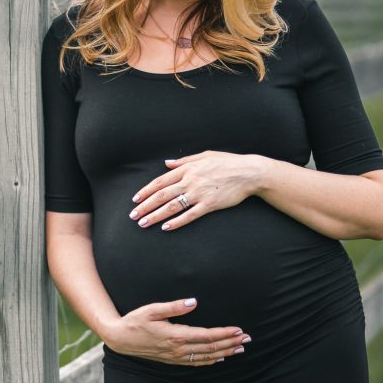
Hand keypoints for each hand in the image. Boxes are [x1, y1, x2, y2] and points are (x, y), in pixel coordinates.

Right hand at [100, 297, 249, 365]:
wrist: (120, 339)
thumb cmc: (134, 321)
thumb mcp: (152, 309)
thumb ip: (174, 306)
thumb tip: (194, 302)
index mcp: (175, 335)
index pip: (207, 336)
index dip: (225, 333)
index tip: (239, 329)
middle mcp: (178, 349)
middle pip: (211, 348)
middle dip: (231, 343)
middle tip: (248, 339)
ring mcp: (176, 357)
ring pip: (207, 357)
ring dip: (225, 352)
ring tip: (240, 348)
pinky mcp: (173, 360)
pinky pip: (197, 362)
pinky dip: (211, 360)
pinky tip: (220, 357)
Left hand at [129, 150, 265, 231]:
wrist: (249, 172)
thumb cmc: (227, 162)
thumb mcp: (204, 155)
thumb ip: (184, 160)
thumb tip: (167, 164)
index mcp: (187, 168)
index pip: (160, 181)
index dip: (146, 191)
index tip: (135, 199)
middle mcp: (190, 181)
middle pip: (162, 195)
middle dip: (145, 206)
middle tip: (133, 215)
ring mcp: (199, 193)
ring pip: (172, 206)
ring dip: (156, 216)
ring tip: (144, 223)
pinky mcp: (210, 204)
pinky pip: (190, 215)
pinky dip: (177, 222)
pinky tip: (166, 227)